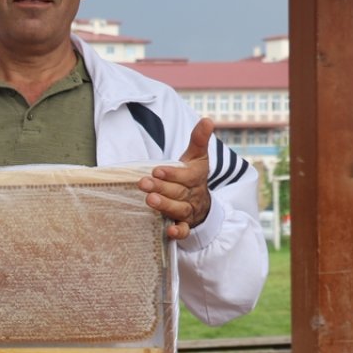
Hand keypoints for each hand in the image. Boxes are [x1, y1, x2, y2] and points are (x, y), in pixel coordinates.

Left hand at [138, 118, 214, 239]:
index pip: (186, 175)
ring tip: (150, 200)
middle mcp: (193, 194)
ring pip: (179, 209)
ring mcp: (189, 211)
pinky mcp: (185, 225)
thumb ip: (199, 140)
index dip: (172, 173)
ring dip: (165, 205)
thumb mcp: (197, 158)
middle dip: (161, 187)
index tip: (156, 170)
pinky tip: (169, 232)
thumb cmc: (193, 177)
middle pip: (178, 191)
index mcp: (196, 177)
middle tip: (144, 183)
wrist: (202, 204)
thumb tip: (208, 119)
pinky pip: (184, 230)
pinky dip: (178, 232)